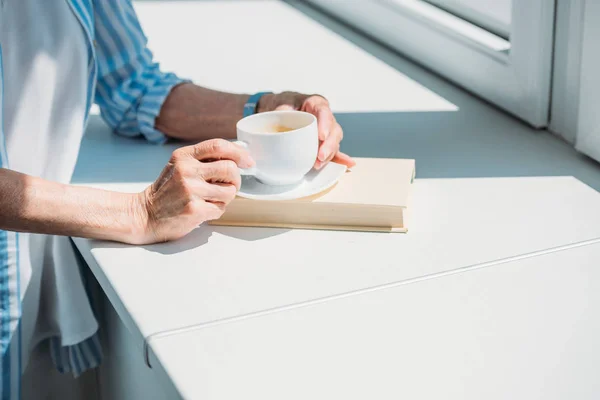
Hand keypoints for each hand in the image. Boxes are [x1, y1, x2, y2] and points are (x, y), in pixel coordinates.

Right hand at [134, 139, 253, 243]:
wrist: (144, 215)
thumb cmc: (167, 191)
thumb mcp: (179, 166)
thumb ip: (203, 160)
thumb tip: (238, 156)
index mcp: (184, 156)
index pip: (218, 146)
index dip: (239, 153)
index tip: (248, 161)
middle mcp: (186, 170)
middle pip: (230, 169)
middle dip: (236, 180)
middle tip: (229, 187)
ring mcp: (190, 190)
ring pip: (229, 191)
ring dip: (225, 198)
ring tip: (210, 200)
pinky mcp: (193, 209)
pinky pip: (220, 208)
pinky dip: (215, 211)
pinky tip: (202, 210)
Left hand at [258, 92, 354, 168]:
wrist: (281, 109)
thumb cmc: (283, 104)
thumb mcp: (280, 105)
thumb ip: (281, 113)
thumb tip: (278, 124)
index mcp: (316, 104)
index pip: (324, 112)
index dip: (325, 125)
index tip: (321, 136)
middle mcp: (325, 117)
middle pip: (333, 130)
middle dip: (328, 145)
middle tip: (320, 156)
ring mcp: (326, 130)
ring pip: (334, 142)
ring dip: (329, 154)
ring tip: (318, 164)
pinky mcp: (323, 142)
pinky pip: (333, 150)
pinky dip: (338, 158)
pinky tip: (348, 164)